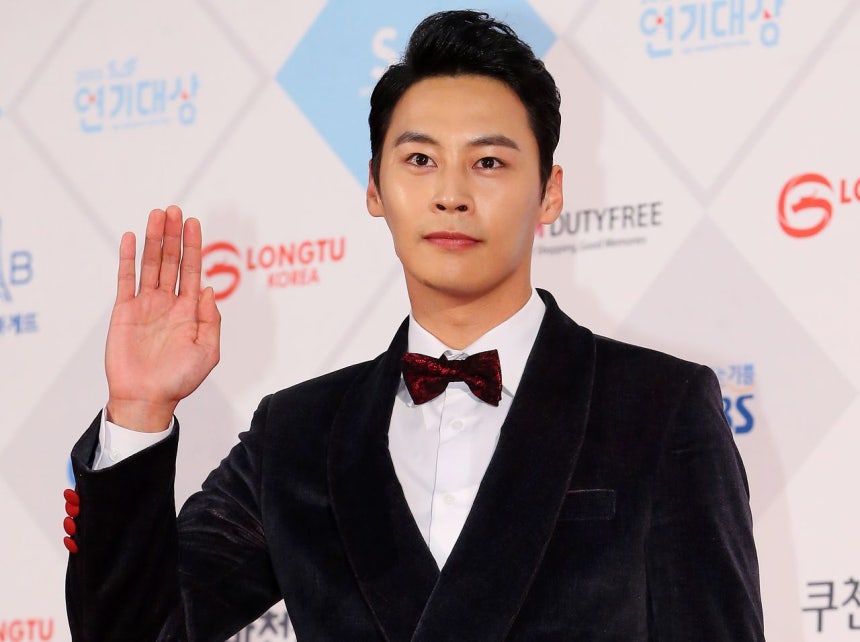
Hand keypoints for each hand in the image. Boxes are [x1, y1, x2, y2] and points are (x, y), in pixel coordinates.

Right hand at [105, 206, 220, 431]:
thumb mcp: (208, 350)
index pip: (192, 270)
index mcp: (190, 311)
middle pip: (171, 261)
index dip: (193, 247)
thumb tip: (210, 289)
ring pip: (150, 264)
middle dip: (173, 235)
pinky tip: (129, 237)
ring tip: (157, 215)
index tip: (193, 223)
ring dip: (153, 239)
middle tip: (174, 210)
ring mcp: (146, 305)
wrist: (148, 398)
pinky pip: (125, 280)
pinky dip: (127, 258)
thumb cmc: (180, 379)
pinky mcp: (124, 312)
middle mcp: (168, 303)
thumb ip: (211, 319)